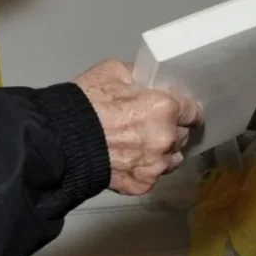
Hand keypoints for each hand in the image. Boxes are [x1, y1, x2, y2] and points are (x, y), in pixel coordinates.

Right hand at [73, 59, 202, 195]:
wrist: (61, 139)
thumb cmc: (85, 104)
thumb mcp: (115, 71)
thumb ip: (141, 77)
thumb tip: (150, 81)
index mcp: (165, 108)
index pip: (193, 111)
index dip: (187, 110)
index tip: (182, 111)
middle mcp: (166, 138)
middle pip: (183, 135)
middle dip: (172, 129)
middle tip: (153, 124)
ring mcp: (155, 165)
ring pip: (172, 159)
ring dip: (163, 151)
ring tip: (142, 144)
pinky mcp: (142, 184)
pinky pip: (152, 176)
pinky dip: (144, 169)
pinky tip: (129, 159)